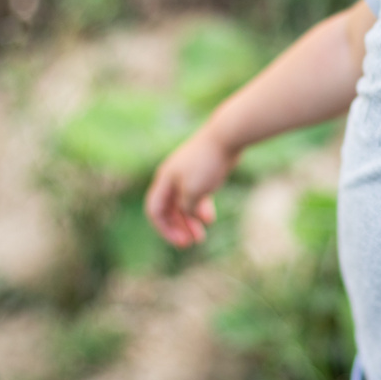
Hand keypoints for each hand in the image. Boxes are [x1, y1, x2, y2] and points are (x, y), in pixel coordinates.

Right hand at [145, 128, 238, 246]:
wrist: (226, 137)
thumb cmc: (208, 163)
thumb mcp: (194, 191)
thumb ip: (187, 208)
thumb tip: (188, 215)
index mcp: (164, 180)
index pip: (154, 210)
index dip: (164, 229)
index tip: (181, 242)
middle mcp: (171, 177)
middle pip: (168, 209)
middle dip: (178, 227)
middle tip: (192, 243)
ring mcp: (186, 174)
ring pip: (182, 203)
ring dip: (189, 221)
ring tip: (201, 236)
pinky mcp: (201, 172)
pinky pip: (195, 195)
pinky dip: (200, 208)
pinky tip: (210, 218)